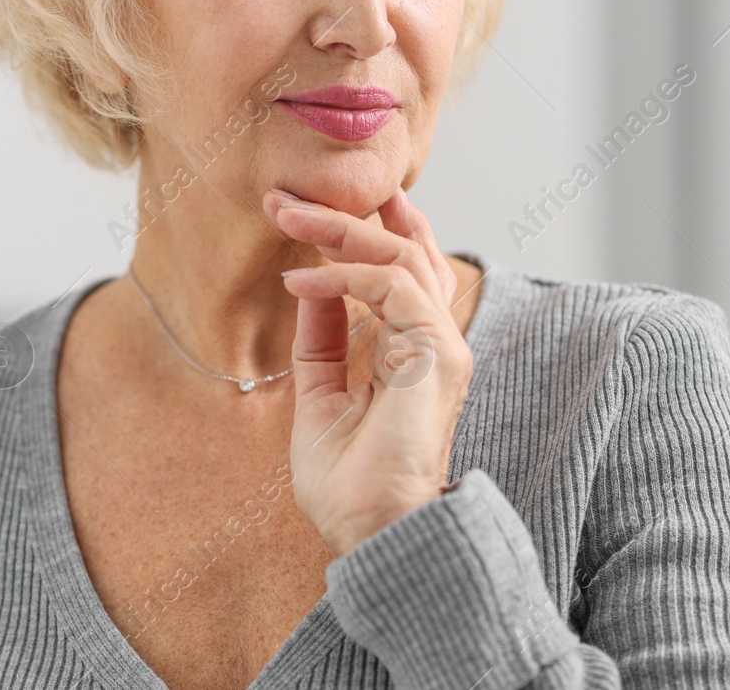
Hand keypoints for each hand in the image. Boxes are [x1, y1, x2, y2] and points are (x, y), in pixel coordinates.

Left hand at [263, 186, 472, 557]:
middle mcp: (435, 340)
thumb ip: (322, 338)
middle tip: (286, 197)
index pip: (401, 268)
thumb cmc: (347, 481)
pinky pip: (392, 289)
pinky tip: (299, 281)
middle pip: (407, 250)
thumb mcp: (320, 392)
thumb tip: (306, 281)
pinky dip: (342, 277)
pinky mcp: (438, 356)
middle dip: (347, 214)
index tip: (302, 210)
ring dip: (339, 231)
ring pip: (401, 257)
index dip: (360, 231)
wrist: (367, 533)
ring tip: (287, 218)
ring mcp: (442, 346)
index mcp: (413, 348)